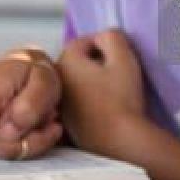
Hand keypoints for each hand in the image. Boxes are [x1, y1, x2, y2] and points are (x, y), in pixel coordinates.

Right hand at [0, 48, 62, 174]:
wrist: (22, 71)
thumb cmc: (33, 75)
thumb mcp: (45, 81)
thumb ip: (31, 105)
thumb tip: (8, 132)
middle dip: (31, 138)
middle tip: (51, 118)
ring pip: (1, 151)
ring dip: (28, 141)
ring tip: (41, 118)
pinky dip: (20, 144)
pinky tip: (29, 127)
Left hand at [57, 30, 146, 153]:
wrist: (120, 142)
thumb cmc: (122, 97)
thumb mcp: (124, 57)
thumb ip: (112, 37)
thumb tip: (103, 38)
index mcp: (66, 61)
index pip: (83, 42)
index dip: (105, 45)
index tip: (120, 56)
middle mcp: (56, 82)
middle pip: (77, 62)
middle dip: (96, 62)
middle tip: (117, 71)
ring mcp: (59, 104)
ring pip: (77, 82)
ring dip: (92, 82)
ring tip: (113, 90)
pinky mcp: (66, 123)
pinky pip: (78, 102)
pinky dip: (89, 100)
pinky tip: (105, 108)